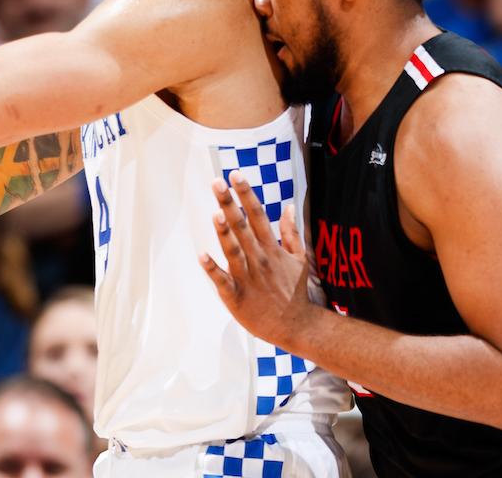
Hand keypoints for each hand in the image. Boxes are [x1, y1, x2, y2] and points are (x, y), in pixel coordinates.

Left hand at [199, 172, 317, 350]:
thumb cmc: (294, 291)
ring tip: (215, 213)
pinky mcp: (236, 296)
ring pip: (233, 250)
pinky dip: (212, 269)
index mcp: (271, 247)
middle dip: (229, 204)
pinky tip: (201, 255)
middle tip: (217, 182)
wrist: (296, 326)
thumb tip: (290, 206)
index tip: (235, 174)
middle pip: (242, 227)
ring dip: (224, 232)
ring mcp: (248, 277)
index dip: (246, 193)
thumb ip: (291, 232)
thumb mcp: (299, 258)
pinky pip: (222, 280)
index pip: (257, 214)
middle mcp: (259, 259)